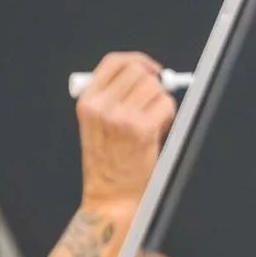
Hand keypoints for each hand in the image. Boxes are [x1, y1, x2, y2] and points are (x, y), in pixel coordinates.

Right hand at [74, 52, 175, 207]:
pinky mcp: (142, 129)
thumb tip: (144, 72)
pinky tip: (157, 132)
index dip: (136, 60)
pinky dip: (168, 116)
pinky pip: (166, 105)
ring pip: (154, 87)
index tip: (149, 69)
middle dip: (151, 83)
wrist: (111, 196)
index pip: (114, 62)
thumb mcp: (95, 125)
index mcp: (87, 103)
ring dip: (160, 102)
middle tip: (153, 100)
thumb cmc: (107, 163)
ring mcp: (121, 118)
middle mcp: (101, 108)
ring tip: (151, 122)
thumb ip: (111, 96)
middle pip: (138, 71)